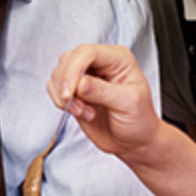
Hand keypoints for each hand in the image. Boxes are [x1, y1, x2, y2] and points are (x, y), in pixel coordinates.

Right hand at [49, 44, 162, 161]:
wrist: (134, 143)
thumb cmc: (140, 121)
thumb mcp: (128, 104)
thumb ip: (103, 91)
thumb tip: (80, 83)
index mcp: (118, 59)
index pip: (87, 53)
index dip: (74, 69)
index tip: (70, 91)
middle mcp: (100, 64)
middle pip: (69, 60)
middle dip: (66, 83)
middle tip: (75, 104)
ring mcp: (86, 77)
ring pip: (59, 73)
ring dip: (64, 96)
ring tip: (83, 111)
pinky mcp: (75, 92)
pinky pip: (55, 88)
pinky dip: (61, 102)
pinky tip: (80, 112)